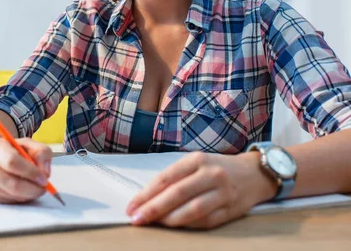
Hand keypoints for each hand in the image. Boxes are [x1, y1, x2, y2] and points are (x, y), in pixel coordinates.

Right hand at [0, 137, 52, 203]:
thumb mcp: (28, 145)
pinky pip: (5, 201)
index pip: (12, 162)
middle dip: (32, 189)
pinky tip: (22, 191)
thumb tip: (45, 172)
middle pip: (11, 183)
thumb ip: (42, 153)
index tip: (44, 179)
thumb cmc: (11, 150)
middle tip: (43, 189)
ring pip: (9, 195)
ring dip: (26, 195)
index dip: (30, 173)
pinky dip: (18, 198)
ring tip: (33, 187)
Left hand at [126, 151, 277, 228]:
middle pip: (177, 193)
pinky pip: (206, 221)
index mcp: (197, 160)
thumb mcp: (196, 163)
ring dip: (169, 219)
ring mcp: (223, 193)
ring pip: (192, 209)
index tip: (131, 206)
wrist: (254, 174)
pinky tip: (174, 226)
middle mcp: (211, 174)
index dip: (146, 194)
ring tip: (153, 223)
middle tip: (136, 218)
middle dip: (153, 208)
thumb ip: (174, 178)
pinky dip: (188, 225)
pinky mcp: (231, 210)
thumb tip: (146, 198)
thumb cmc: (217, 168)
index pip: (166, 178)